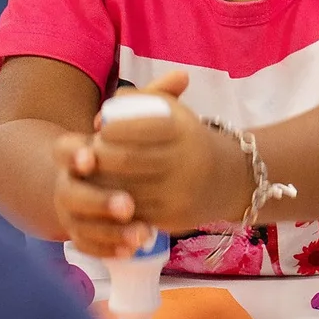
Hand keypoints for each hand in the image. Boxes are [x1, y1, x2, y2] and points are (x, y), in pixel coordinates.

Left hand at [61, 71, 248, 243]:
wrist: (228, 178)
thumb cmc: (187, 140)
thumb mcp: (172, 112)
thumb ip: (136, 102)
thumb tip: (100, 120)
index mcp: (181, 130)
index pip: (131, 128)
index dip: (108, 130)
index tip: (102, 131)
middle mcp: (183, 161)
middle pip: (123, 159)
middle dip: (98, 156)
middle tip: (91, 155)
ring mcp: (178, 192)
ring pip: (123, 188)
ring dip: (101, 182)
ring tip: (95, 173)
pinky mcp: (172, 217)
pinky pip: (133, 212)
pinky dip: (116, 204)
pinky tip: (109, 195)